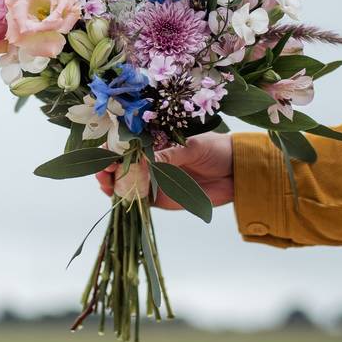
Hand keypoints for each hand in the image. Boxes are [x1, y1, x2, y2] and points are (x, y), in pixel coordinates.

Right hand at [95, 132, 233, 209]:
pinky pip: (138, 200)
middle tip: (103, 169)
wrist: (238, 172)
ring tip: (105, 181)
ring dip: (111, 183)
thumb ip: (169, 155)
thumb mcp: (192, 148)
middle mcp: (152, 161)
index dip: (114, 146)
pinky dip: (125, 199)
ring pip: (124, 183)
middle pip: (121, 164)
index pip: (129, 143)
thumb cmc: (217, 150)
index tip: (106, 151)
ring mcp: (154, 180)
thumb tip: (142, 159)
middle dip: (108, 165)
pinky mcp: (160, 199)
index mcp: (157, 141)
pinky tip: (117, 196)